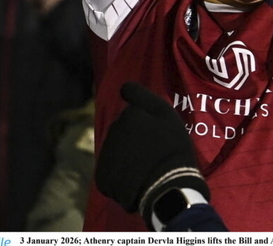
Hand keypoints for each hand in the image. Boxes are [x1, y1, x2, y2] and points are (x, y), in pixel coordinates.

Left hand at [96, 82, 208, 225]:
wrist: (166, 186)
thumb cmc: (171, 147)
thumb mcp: (165, 114)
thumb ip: (143, 97)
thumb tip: (123, 87)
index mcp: (128, 115)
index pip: (132, 112)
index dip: (144, 119)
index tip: (153, 130)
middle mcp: (112, 131)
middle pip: (123, 130)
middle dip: (134, 137)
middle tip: (152, 151)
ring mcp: (105, 155)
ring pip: (116, 149)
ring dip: (126, 154)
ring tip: (144, 167)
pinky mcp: (102, 177)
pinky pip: (110, 170)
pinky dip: (119, 173)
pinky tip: (133, 179)